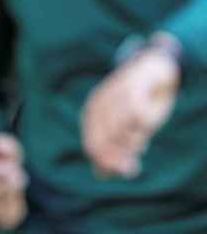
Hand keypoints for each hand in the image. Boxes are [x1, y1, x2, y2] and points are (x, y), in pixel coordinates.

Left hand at [82, 47, 179, 177]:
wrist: (152, 70)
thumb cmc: (138, 103)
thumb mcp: (126, 129)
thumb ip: (115, 149)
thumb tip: (102, 175)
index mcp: (91, 114)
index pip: (92, 144)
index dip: (105, 162)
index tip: (122, 172)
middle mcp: (98, 104)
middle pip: (104, 139)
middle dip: (118, 157)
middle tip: (132, 168)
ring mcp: (113, 95)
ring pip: (120, 129)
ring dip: (133, 142)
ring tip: (141, 144)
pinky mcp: (132, 86)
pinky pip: (136, 115)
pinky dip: (142, 126)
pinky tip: (146, 127)